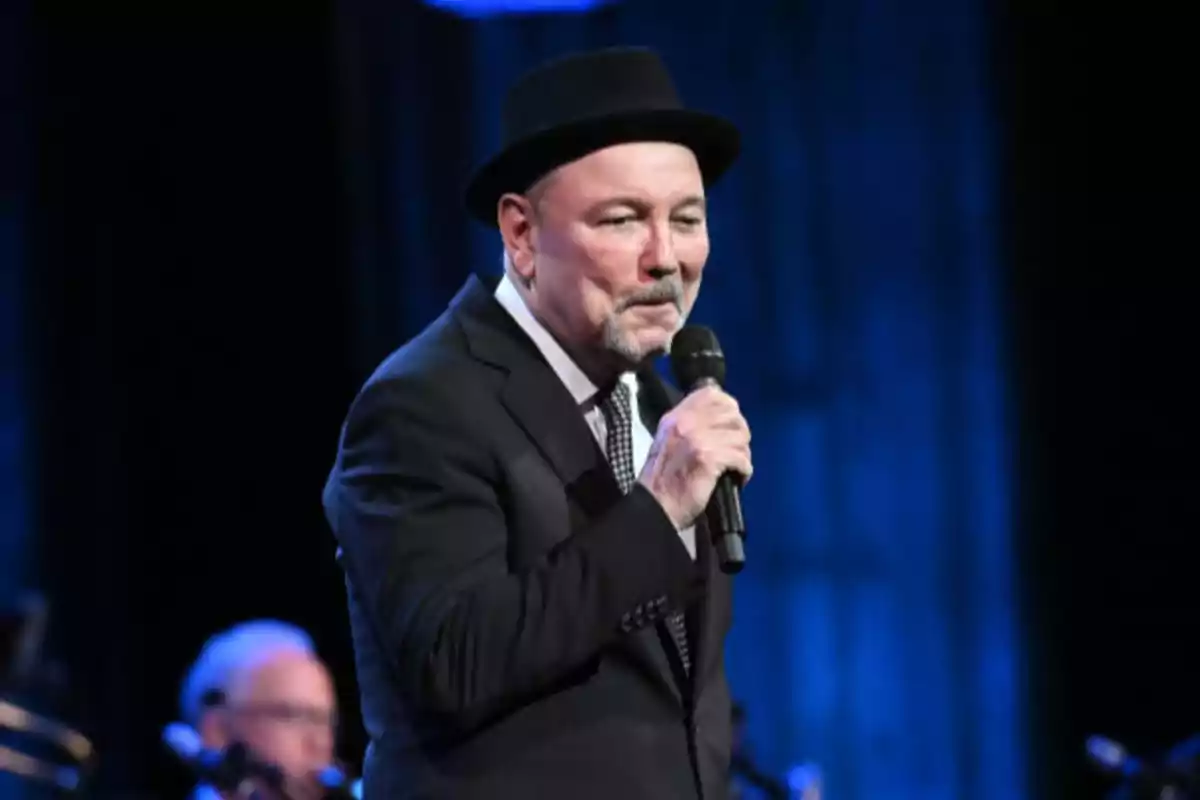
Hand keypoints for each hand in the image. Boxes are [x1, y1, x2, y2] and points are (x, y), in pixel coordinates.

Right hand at [637, 386, 751, 529]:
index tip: (730, 425)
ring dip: (743, 454)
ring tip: (736, 467)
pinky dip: (745, 470)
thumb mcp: (669, 441)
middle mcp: (687, 422)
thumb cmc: (663, 480)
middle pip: (732, 415)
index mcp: (676, 417)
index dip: (729, 407)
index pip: (712, 394)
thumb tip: (721, 420)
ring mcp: (698, 438)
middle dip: (740, 434)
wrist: (655, 507)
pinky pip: (741, 457)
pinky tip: (738, 478)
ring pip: (740, 436)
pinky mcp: (709, 458)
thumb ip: (690, 426)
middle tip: (736, 451)